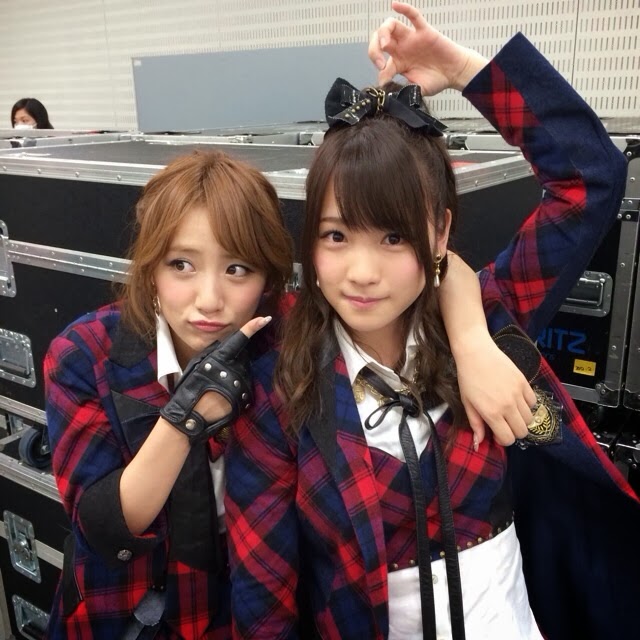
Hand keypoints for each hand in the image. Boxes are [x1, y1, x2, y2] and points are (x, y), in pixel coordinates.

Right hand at [160, 316, 270, 442]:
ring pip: (245, 371)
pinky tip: (226, 395)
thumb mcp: (197, 365)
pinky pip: (246, 386)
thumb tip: (228, 345)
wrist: (190, 418)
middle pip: (242, 357)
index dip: (252, 327)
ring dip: (237, 374)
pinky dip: (239, 387)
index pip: (239, 339)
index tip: (265, 319)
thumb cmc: (189, 390)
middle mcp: (235, 370)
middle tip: (219, 371)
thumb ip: (214, 353)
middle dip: (235, 359)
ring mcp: (243, 384)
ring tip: (220, 386)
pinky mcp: (247, 397)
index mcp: (220, 359)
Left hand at [368, 2, 487, 92]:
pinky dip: (404, 9)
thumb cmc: (436, 80)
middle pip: (380, 40)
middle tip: (381, 62)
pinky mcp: (424, 31)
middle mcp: (401, 49)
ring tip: (384, 45)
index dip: (380, 72)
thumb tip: (388, 89)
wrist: (454, 73)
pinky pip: (414, 16)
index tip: (384, 81)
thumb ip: (403, 89)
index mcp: (398, 63)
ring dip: (383, 32)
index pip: (381, 63)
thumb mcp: (416, 89)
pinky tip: (395, 4)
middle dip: (374, 50)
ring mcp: (412, 39)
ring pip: (392, 26)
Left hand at [453, 329, 536, 446]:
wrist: (475, 352)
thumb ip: (476, 424)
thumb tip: (479, 443)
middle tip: (504, 423)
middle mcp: (507, 406)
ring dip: (521, 419)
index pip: (508, 439)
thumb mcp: (467, 403)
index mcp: (492, 413)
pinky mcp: (524, 382)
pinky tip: (516, 399)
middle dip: (514, 431)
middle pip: (522, 431)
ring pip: (530, 418)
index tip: (497, 433)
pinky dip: (527, 405)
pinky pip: (533, 401)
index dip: (503, 440)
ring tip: (510, 411)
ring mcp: (518, 394)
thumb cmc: (468, 378)